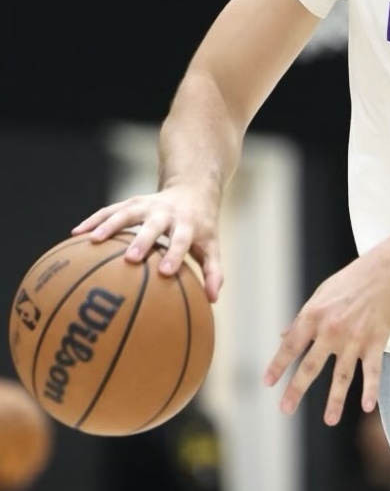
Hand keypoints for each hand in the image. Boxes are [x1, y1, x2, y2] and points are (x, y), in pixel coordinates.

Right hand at [72, 183, 223, 301]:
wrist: (192, 191)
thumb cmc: (201, 229)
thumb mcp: (212, 247)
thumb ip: (213, 273)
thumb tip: (212, 300)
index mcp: (187, 224)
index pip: (180, 240)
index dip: (174, 255)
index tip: (165, 273)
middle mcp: (165, 212)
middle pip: (152, 225)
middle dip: (141, 240)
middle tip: (130, 258)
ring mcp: (146, 205)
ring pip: (126, 212)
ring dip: (109, 225)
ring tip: (92, 241)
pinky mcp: (131, 202)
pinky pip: (110, 210)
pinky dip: (93, 220)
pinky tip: (75, 233)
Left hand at [264, 240, 389, 424]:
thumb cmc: (355, 279)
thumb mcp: (322, 294)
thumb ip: (303, 317)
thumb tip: (284, 335)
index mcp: (314, 316)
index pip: (291, 346)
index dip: (278, 366)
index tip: (268, 383)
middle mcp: (331, 330)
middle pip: (310, 366)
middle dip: (296, 390)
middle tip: (285, 409)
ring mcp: (355, 338)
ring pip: (342, 376)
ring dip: (335, 401)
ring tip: (329, 420)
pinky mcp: (377, 341)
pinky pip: (373, 371)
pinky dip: (371, 390)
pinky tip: (367, 407)